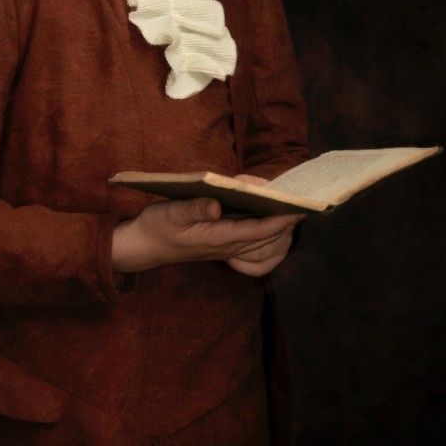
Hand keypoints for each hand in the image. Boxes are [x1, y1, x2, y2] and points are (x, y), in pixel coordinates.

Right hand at [111, 194, 302, 277]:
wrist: (145, 246)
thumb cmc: (158, 226)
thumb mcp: (171, 213)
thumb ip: (194, 209)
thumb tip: (217, 206)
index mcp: (218, 238)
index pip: (259, 230)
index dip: (281, 219)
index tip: (300, 207)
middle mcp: (228, 246)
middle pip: (269, 238)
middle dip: (286, 219)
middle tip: (295, 197)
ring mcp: (228, 248)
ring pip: (266, 243)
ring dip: (281, 227)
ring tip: (287, 203)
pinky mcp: (225, 244)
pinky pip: (256, 246)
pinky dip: (270, 236)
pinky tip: (271, 219)